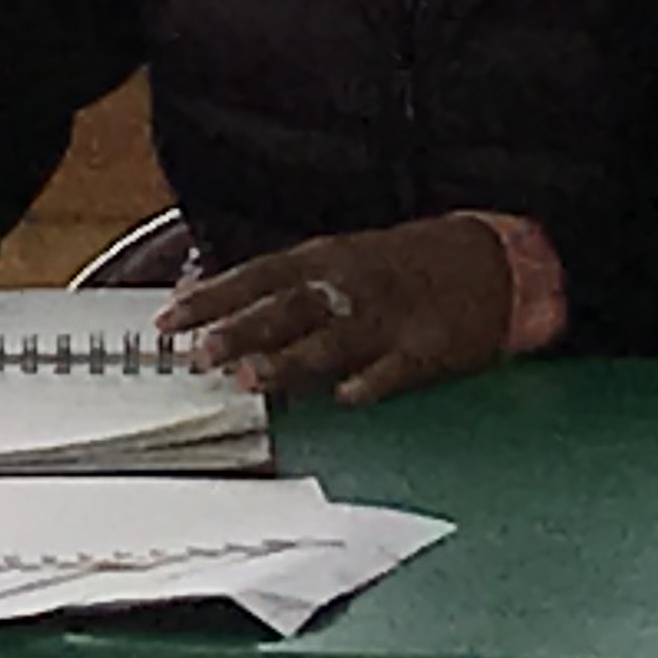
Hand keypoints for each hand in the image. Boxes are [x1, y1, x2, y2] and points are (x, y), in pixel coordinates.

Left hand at [164, 220, 514, 404]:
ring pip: (329, 342)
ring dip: (289, 361)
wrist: (487, 260)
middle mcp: (347, 286)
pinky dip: (367, 383)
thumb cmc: (399, 263)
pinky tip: (342, 399)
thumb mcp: (336, 258)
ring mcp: (387, 318)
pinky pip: (392, 370)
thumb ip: (279, 284)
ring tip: (251, 379)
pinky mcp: (426, 349)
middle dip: (240, 332)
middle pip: (285, 310)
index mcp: (322, 260)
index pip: (254, 278)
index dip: (210, 299)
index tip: (170, 319)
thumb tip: (214, 301)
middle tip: (199, 355)